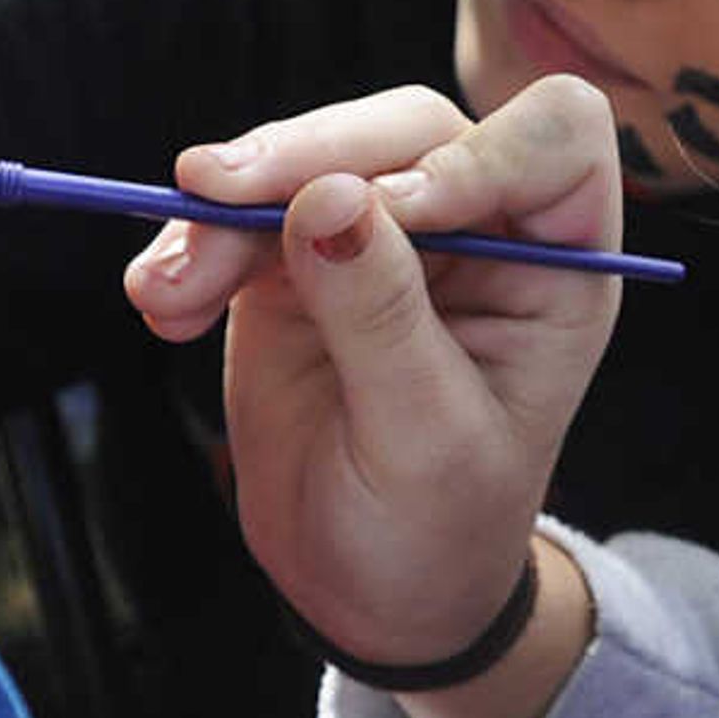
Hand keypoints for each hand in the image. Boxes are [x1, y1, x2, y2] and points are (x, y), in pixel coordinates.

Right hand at [122, 75, 622, 672]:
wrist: (368, 590)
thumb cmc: (435, 528)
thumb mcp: (424, 440)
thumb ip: (383, 317)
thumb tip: (330, 198)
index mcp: (556, 262)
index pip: (554, 137)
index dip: (476, 154)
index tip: (394, 210)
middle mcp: (478, 225)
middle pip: (408, 127)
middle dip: (309, 154)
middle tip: (210, 196)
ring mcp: (382, 233)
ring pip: (311, 157)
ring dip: (224, 209)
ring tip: (166, 290)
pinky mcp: (297, 255)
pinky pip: (238, 213)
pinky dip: (191, 244)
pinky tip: (162, 302)